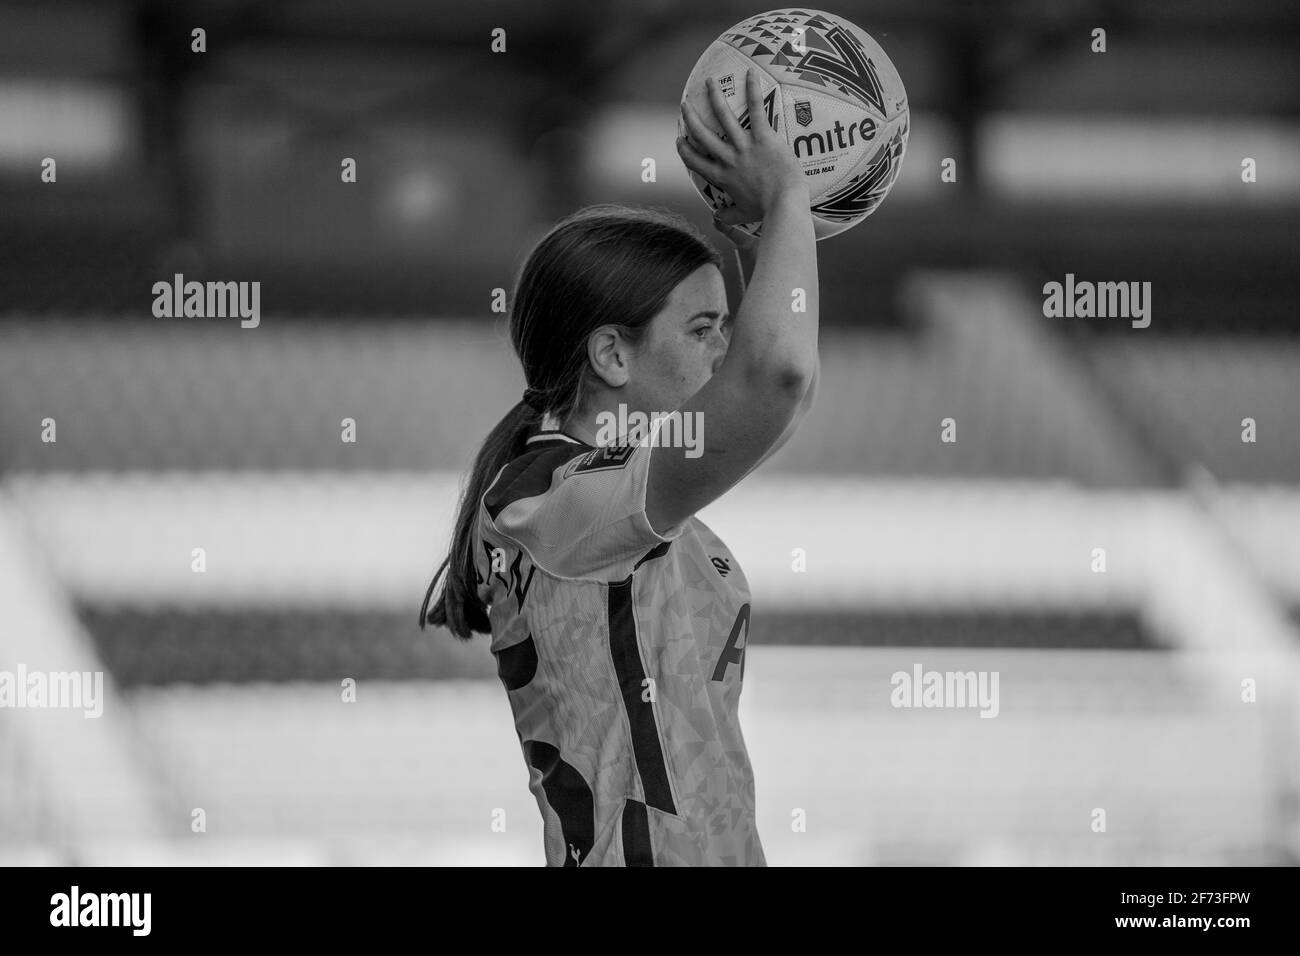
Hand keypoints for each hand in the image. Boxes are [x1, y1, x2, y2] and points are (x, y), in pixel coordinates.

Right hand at [677, 68, 807, 224]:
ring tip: (709, 83)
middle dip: (690, 118)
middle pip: (702, 135)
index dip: (685, 150)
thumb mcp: (743, 214)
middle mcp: (729, 159)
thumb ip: (728, 215)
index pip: (695, 162)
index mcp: (722, 177)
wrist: (784, 203)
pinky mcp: (763, 137)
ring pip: (724, 117)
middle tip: (684, 106)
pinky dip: (753, 90)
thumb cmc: (766, 211)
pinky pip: (756, 110)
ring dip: (714, 97)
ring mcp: (745, 146)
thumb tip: (716, 218)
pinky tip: (751, 74)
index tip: (679, 140)